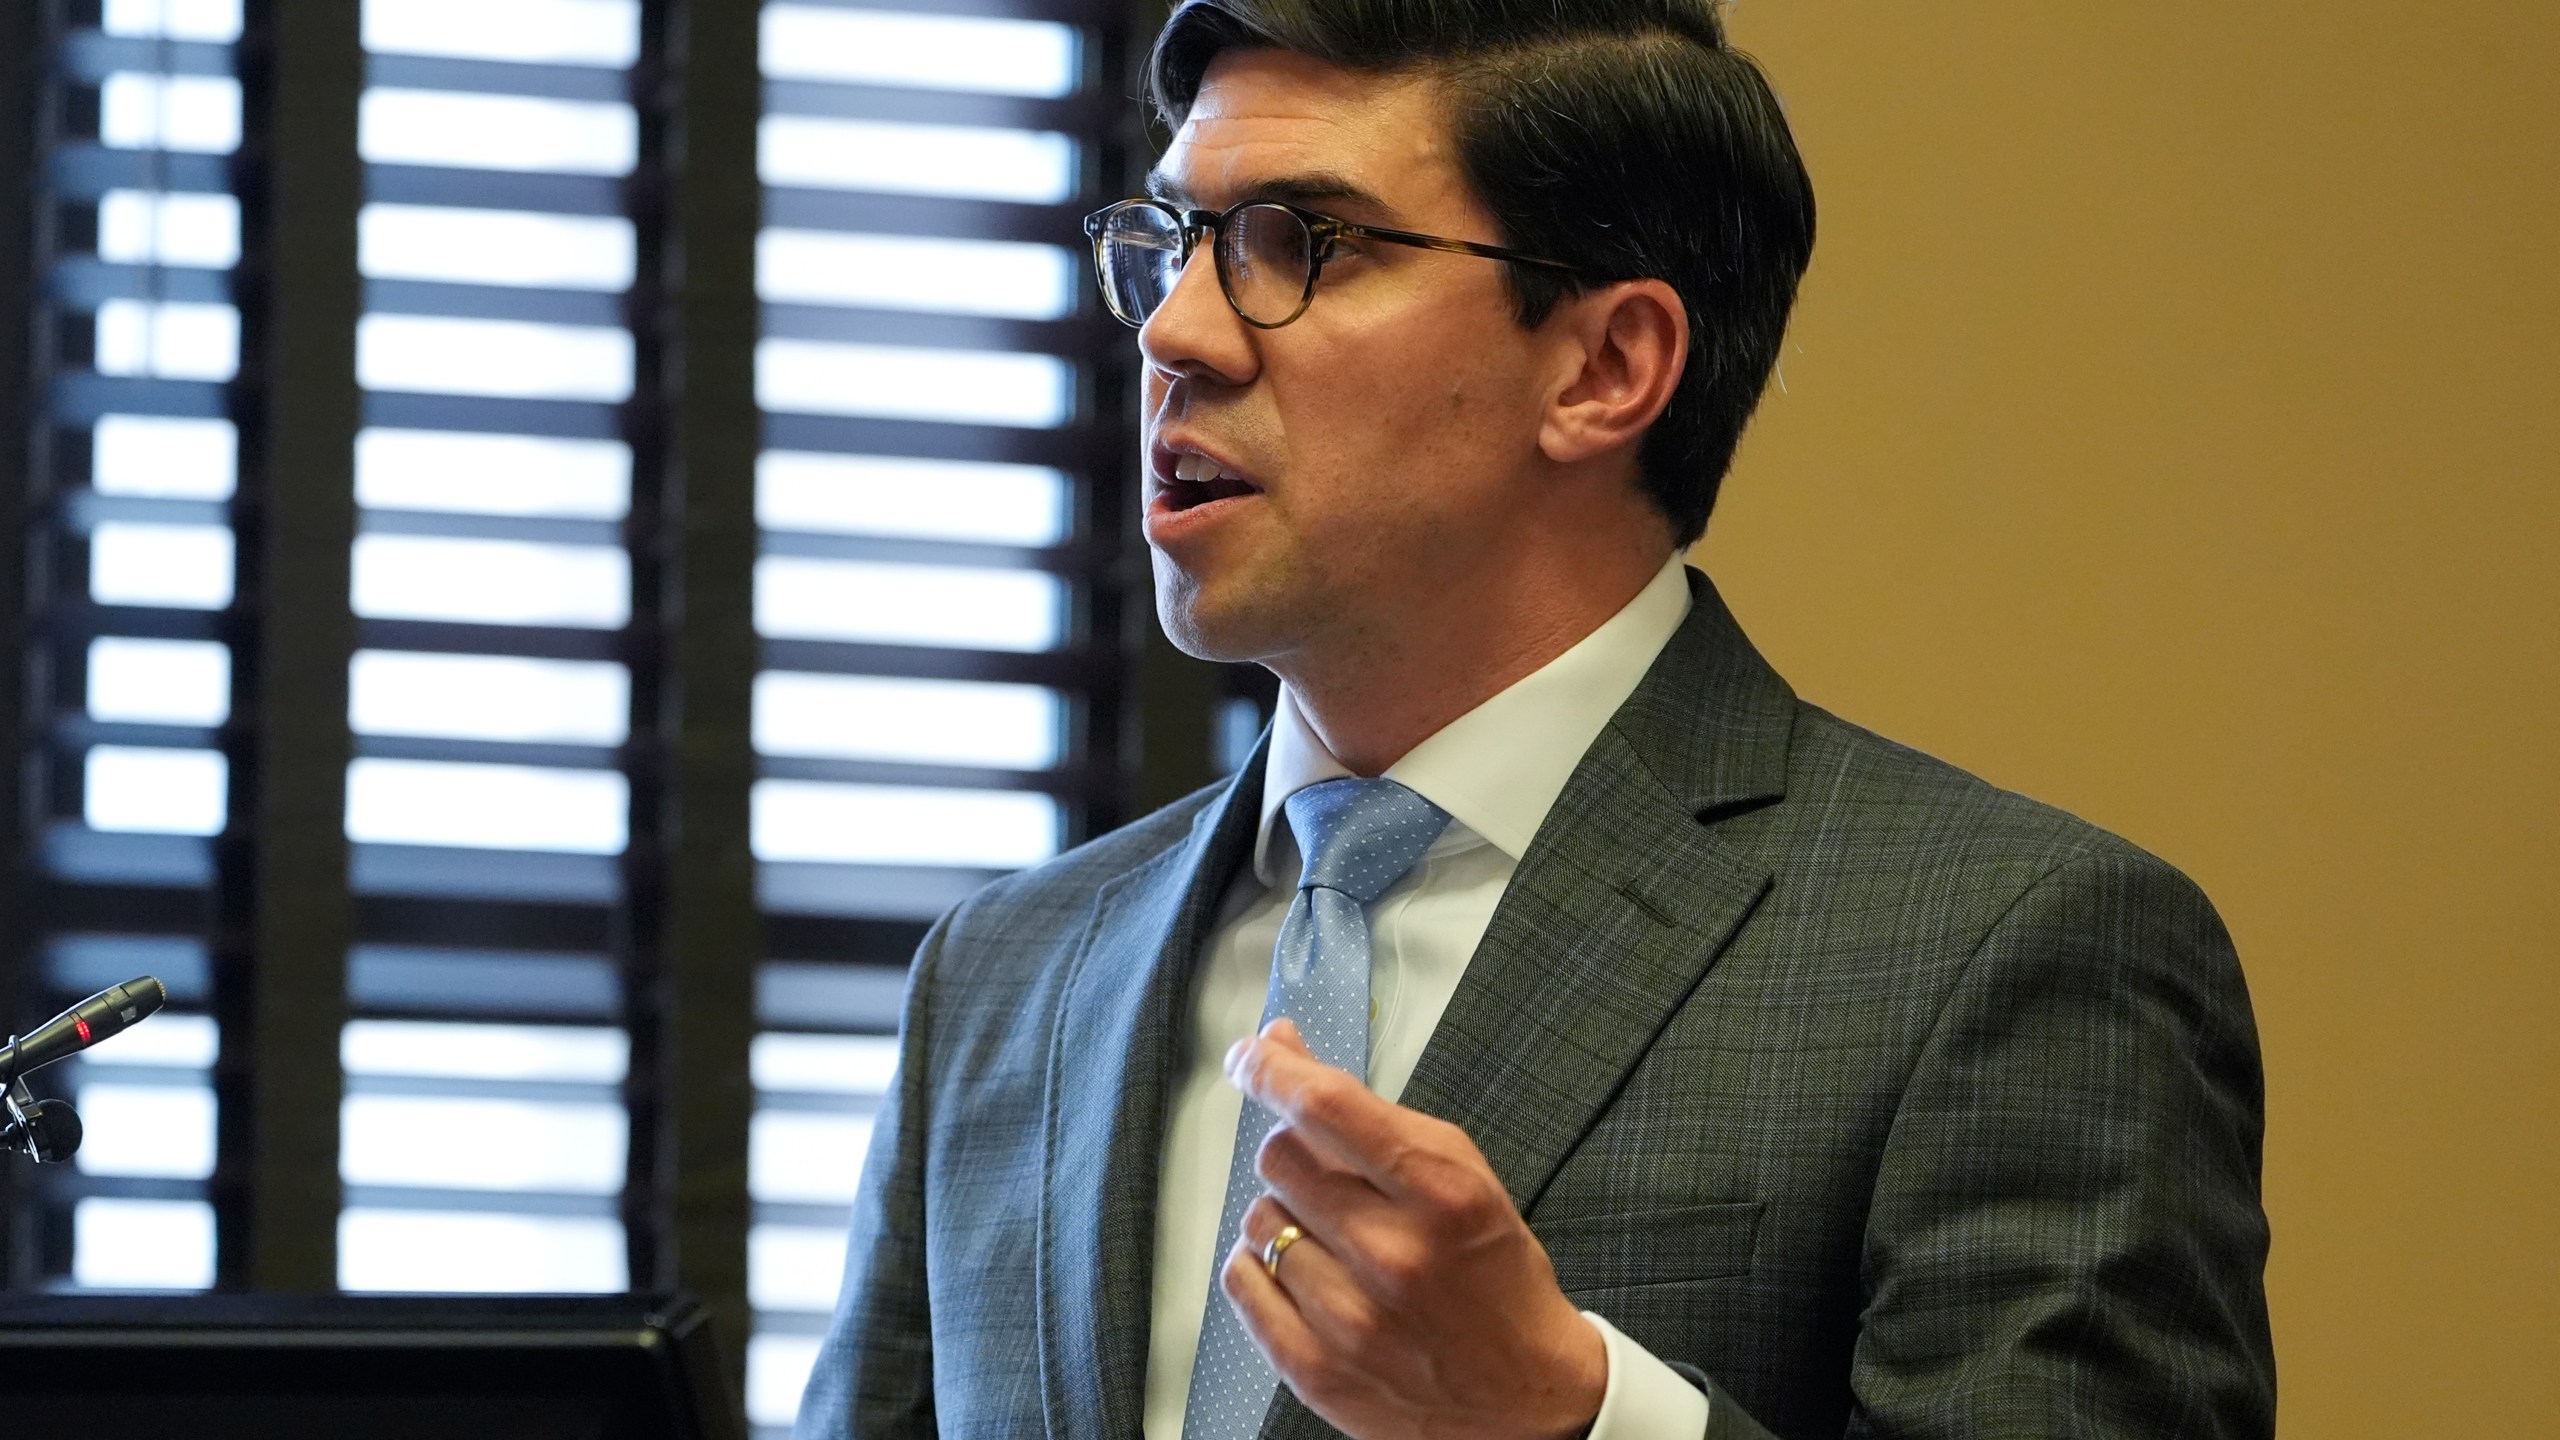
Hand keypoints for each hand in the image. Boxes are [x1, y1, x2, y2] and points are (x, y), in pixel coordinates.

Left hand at [1218, 1019, 1606, 1439]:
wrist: (1525, 1395)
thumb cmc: (1493, 1273)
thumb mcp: (1459, 1173)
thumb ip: (1370, 1113)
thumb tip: (1282, 1049)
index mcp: (1439, 1192)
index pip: (1325, 1107)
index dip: (1272, 1069)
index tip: (1250, 1056)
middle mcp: (1392, 1253)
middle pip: (1279, 1159)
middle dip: (1297, 1155)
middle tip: (1333, 1181)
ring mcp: (1350, 1318)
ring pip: (1257, 1221)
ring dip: (1285, 1219)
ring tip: (1336, 1243)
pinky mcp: (1316, 1369)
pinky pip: (1243, 1283)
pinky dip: (1261, 1269)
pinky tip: (1304, 1274)